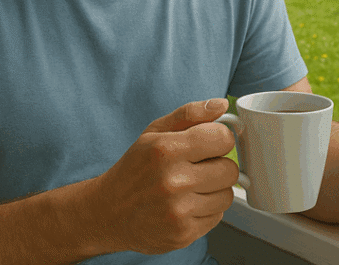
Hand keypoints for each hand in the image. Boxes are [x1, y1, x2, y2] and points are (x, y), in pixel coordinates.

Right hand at [89, 98, 237, 253]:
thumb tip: (221, 105)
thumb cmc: (134, 169)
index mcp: (167, 150)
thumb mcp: (154, 132)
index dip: (220, 139)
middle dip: (219, 166)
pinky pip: (218, 217)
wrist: (108, 212)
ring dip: (215, 190)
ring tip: (192, 187)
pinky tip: (187, 205)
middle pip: (230, 170)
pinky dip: (207, 210)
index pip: (223, 139)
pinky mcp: (182, 234)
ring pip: (228, 196)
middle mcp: (173, 182)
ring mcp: (178, 212)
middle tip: (199, 167)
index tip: (210, 143)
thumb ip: (190, 114)